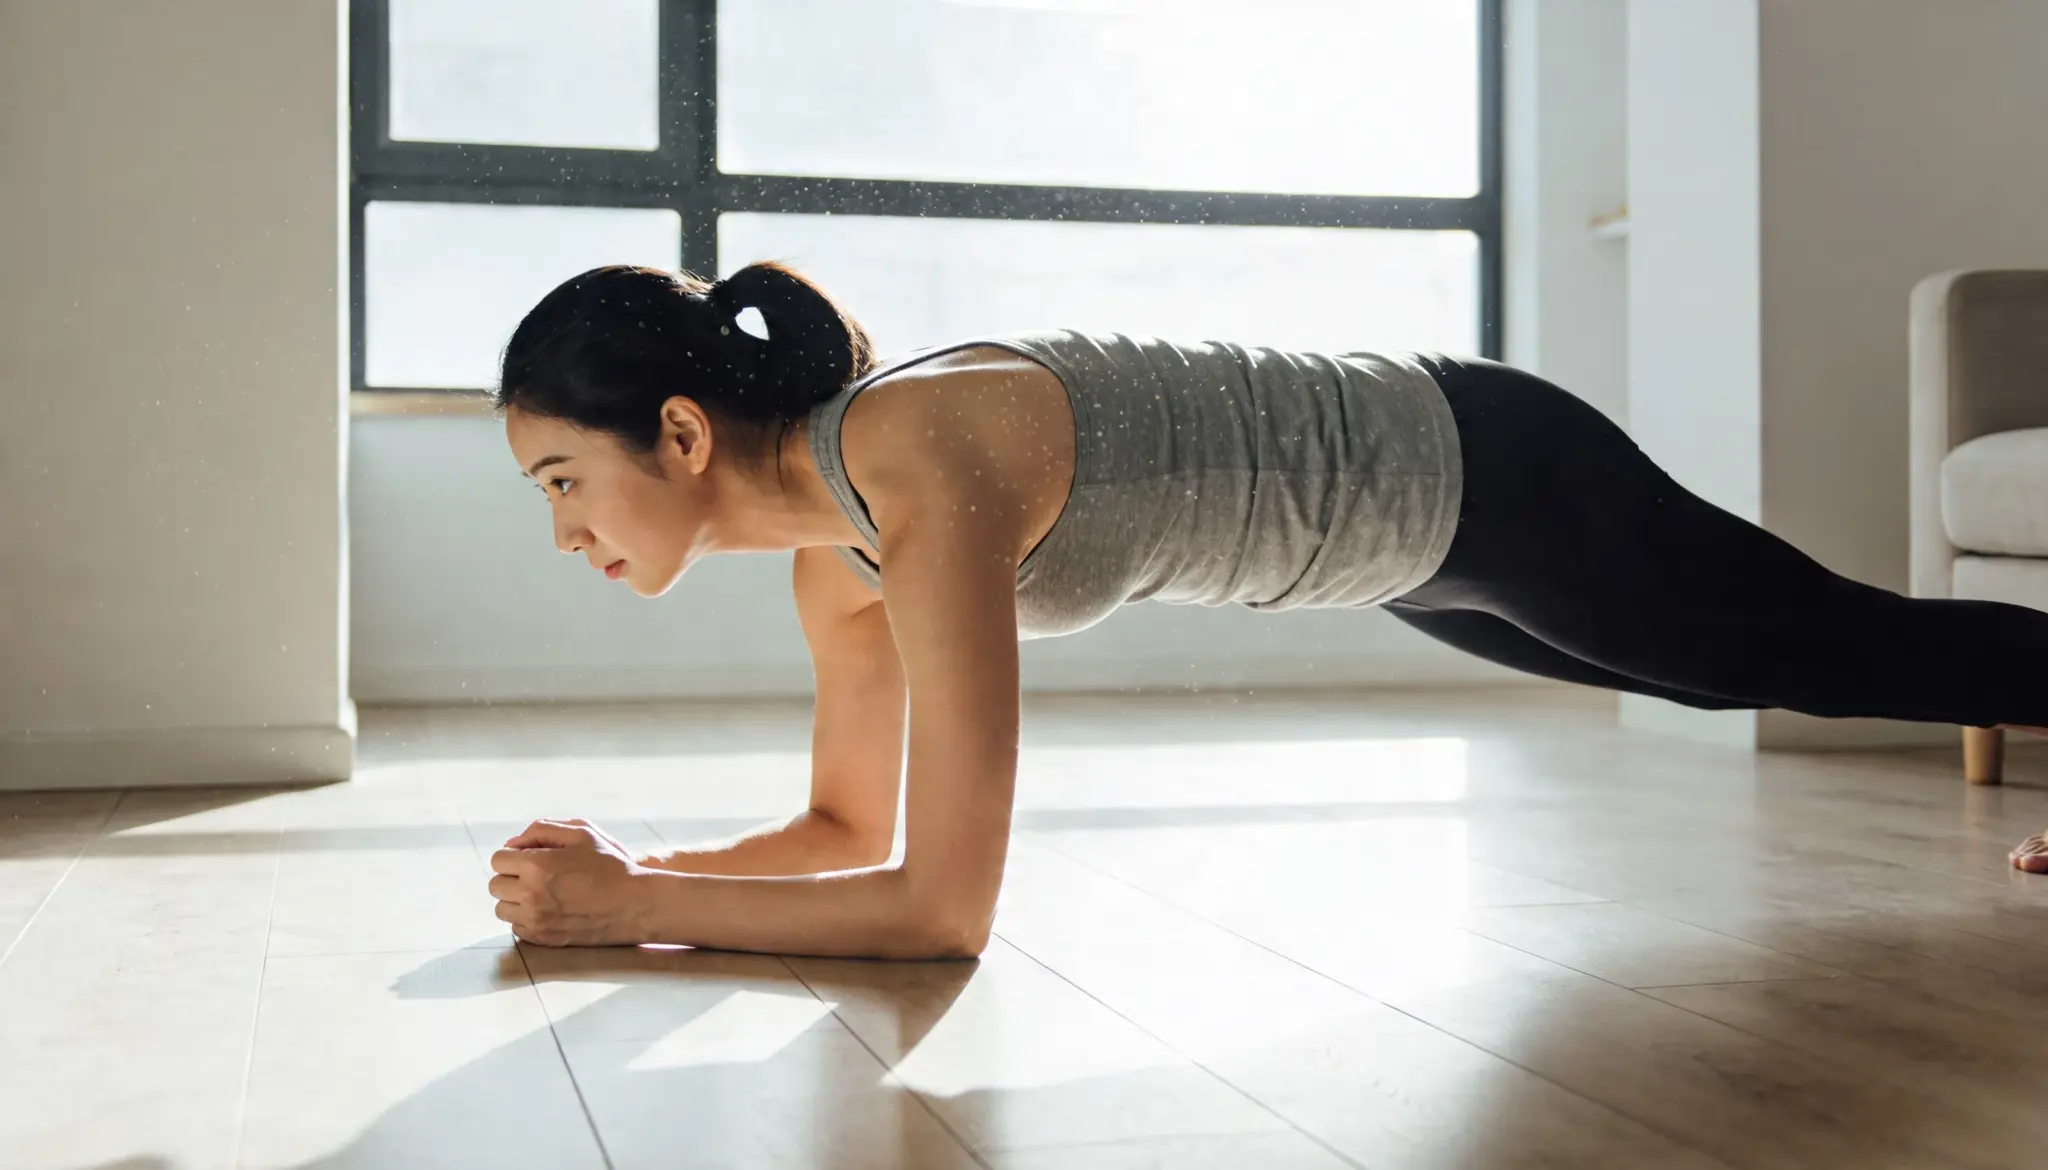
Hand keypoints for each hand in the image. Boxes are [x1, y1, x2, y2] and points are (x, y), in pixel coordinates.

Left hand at [490, 818, 656, 946]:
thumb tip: (510, 844)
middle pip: (495, 885)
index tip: (532, 858)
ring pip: (502, 909)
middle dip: (512, 877)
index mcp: (537, 864)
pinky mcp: (543, 938)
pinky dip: (527, 918)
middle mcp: (531, 894)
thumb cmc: (611, 864)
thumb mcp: (582, 833)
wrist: (636, 904)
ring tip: (543, 893)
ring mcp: (536, 919)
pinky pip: (516, 927)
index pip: (498, 860)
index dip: (514, 856)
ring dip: (516, 899)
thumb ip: (541, 830)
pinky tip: (550, 909)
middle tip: (538, 876)